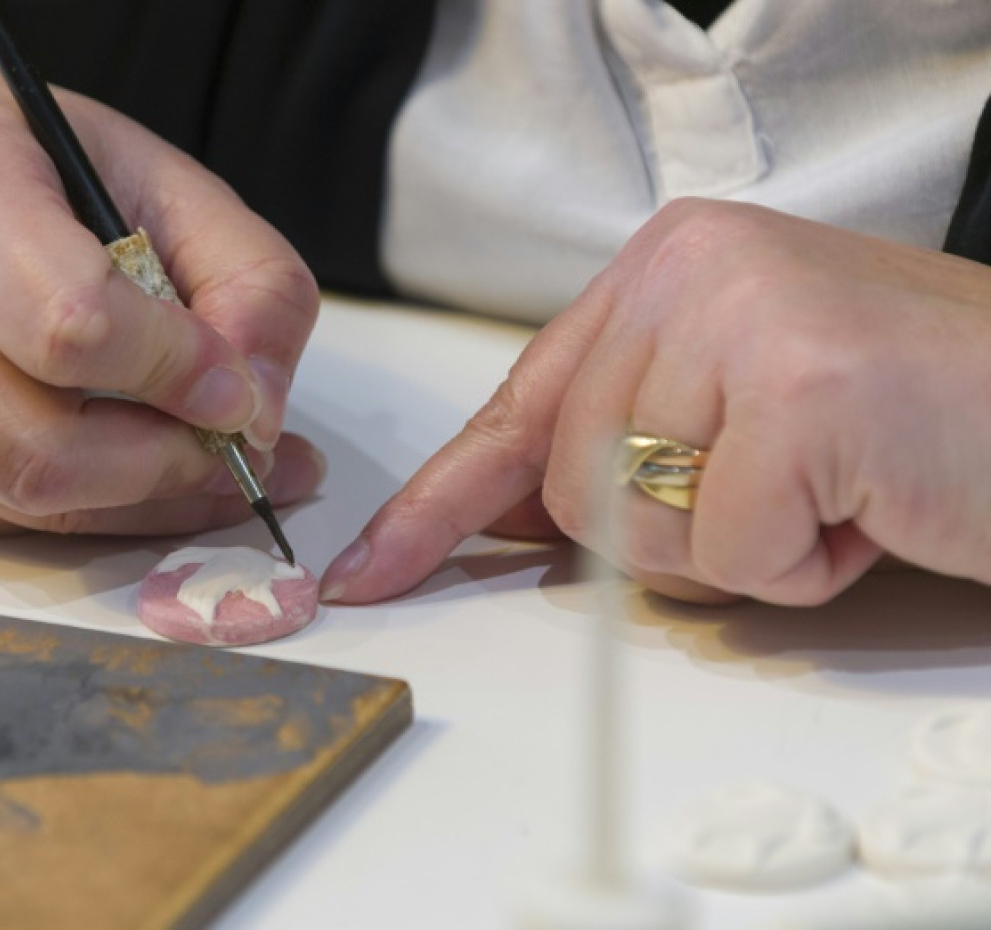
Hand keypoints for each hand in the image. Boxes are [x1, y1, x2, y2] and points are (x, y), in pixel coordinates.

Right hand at [0, 51, 321, 534]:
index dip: (177, 375)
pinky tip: (107, 453)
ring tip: (186, 451)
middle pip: (43, 451)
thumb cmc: (18, 169)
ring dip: (134, 499)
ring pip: (23, 504)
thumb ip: (248, 282)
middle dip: (165, 467)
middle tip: (225, 445)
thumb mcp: (159, 177)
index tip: (239, 393)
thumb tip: (264, 418)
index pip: (72, 327)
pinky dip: (79, 506)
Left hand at [322, 199, 990, 605]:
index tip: (370, 570)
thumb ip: (622, 446)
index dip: (439, 505)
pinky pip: (728, 549)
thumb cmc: (916, 424)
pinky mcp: (801, 386)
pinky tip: (871, 503)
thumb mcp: (743, 418)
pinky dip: (802, 565)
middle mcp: (691, 266)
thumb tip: (501, 517)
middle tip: (791, 488)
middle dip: (672, 533)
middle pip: (568, 484)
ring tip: (838, 486)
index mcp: (668, 265)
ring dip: (744, 549)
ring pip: (637, 526)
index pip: (515, 406)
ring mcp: (743, 316)